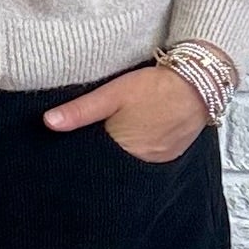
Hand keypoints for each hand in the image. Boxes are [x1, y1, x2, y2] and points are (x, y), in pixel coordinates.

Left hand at [43, 62, 209, 161]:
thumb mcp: (113, 93)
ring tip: (115, 136)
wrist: (199, 83)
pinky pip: (147, 159)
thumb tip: (48, 122)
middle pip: (111, 165)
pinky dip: (138, 151)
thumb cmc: (155, 86)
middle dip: (100, 155)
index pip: (92, 162)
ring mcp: (157, 160)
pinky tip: (135, 136)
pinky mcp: (170, 155)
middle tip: (95, 139)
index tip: (71, 149)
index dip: (81, 154)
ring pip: (129, 162)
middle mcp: (140, 161)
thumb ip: (81, 110)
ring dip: (120, 153)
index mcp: (121, 149)